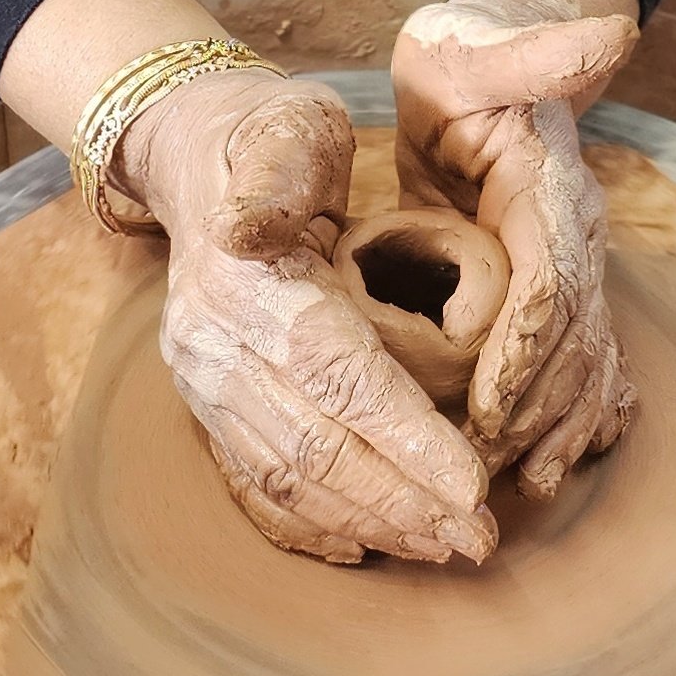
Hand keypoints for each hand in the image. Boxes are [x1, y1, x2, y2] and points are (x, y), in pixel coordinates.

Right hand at [117, 70, 495, 563]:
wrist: (196, 157)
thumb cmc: (269, 137)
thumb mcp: (288, 126)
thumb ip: (281, 169)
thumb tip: (249, 230)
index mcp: (244, 282)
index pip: (335, 374)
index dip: (404, 437)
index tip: (472, 486)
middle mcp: (213, 344)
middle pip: (315, 446)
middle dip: (401, 501)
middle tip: (479, 538)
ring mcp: (203, 382)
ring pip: (287, 476)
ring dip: (368, 522)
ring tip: (442, 546)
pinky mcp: (207, 403)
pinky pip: (255, 482)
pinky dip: (311, 526)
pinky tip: (366, 550)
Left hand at [392, 0, 639, 497]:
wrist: (488, 66)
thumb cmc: (463, 59)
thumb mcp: (471, 46)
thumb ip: (530, 50)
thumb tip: (608, 33)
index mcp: (550, 185)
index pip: (552, 276)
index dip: (525, 346)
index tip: (489, 407)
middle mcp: (576, 232)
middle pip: (571, 337)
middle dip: (534, 409)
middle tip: (487, 470)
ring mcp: (574, 263)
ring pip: (583, 360)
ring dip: (556, 426)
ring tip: (525, 486)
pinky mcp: (558, 285)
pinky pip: (581, 359)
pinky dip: (573, 415)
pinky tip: (557, 464)